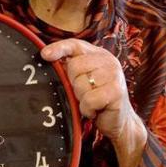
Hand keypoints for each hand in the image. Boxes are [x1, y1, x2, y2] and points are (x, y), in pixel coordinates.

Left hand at [41, 38, 146, 166]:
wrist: (120, 121)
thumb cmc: (97, 99)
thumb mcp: (83, 80)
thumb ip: (71, 69)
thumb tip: (46, 57)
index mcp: (98, 54)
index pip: (75, 44)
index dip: (59, 48)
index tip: (44, 55)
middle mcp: (108, 61)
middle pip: (74, 66)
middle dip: (73, 84)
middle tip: (83, 93)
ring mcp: (114, 75)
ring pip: (81, 84)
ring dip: (81, 99)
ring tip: (91, 102)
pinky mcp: (117, 91)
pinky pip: (89, 99)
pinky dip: (88, 109)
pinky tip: (95, 110)